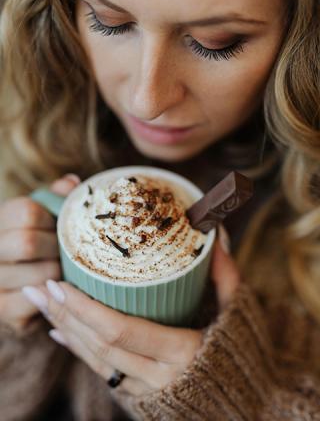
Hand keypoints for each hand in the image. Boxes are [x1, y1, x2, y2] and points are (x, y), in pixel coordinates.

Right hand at [0, 173, 79, 331]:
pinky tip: (58, 289)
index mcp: (0, 220)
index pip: (27, 213)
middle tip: (69, 252)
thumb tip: (72, 183)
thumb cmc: (42, 242)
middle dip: (57, 249)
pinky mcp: (3, 308)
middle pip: (27, 243)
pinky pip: (40, 300)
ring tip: (64, 270)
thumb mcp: (47, 215)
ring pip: (39, 275)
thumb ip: (58, 198)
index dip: (53, 221)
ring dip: (61, 274)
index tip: (61, 228)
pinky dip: (57, 295)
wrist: (23, 286)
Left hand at [21, 225, 239, 394]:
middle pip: (100, 346)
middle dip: (64, 316)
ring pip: (96, 362)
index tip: (60, 283)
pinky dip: (80, 352)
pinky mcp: (142, 400)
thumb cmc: (245, 354)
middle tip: (39, 288)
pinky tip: (63, 333)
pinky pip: (104, 374)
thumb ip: (226, 273)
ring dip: (66, 332)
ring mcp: (149, 393)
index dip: (84, 309)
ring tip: (44, 305)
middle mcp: (160, 378)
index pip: (120, 330)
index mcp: (183, 352)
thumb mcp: (239, 311)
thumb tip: (214, 233)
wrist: (253, 404)